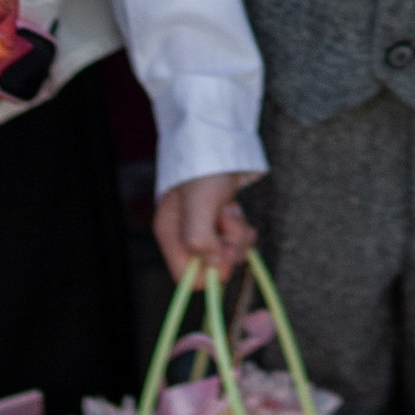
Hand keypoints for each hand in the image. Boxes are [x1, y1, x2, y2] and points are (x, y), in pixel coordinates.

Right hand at [152, 171, 254, 285]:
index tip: (223, 252)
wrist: (218, 137)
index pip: (186, 277)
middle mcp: (185, 235)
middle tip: (229, 221)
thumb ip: (200, 240)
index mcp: (171, 235)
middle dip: (228, 247)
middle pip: (212, 266)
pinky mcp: (220, 222)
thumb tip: (214, 264)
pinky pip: (236, 241)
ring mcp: (204, 228)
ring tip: (231, 208)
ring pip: (228, 253)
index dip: (209, 273)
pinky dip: (242, 229)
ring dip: (237, 234)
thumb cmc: (204, 167)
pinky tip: (235, 210)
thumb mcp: (199, 205)